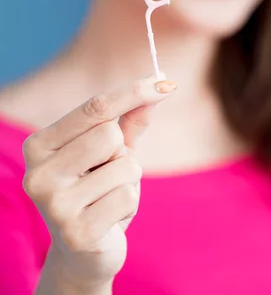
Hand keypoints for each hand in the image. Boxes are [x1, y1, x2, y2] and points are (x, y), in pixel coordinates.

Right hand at [22, 77, 176, 289]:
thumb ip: (131, 121)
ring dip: (129, 182)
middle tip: (108, 175)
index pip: (94, 108)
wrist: (84, 253)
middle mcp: (38, 173)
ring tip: (108, 199)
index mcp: (40, 146)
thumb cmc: (98, 192)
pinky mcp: (76, 231)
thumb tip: (159, 83)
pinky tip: (110, 219)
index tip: (167, 82)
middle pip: (109, 135)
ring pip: (125, 166)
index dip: (134, 92)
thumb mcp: (113, 153)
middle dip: (123, 153)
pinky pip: (128, 197)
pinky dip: (130, 205)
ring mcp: (54, 205)